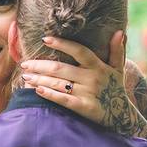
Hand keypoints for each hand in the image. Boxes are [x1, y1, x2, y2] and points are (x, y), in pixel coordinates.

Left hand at [19, 31, 138, 133]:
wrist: (121, 115)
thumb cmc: (115, 88)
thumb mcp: (118, 69)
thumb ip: (117, 50)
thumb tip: (119, 31)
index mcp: (99, 66)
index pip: (79, 51)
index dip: (62, 44)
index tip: (44, 39)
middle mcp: (93, 78)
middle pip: (61, 68)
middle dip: (40, 66)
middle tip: (25, 64)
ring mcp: (88, 93)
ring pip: (58, 83)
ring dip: (39, 79)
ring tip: (25, 77)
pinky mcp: (84, 107)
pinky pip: (63, 99)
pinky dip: (49, 94)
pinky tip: (36, 90)